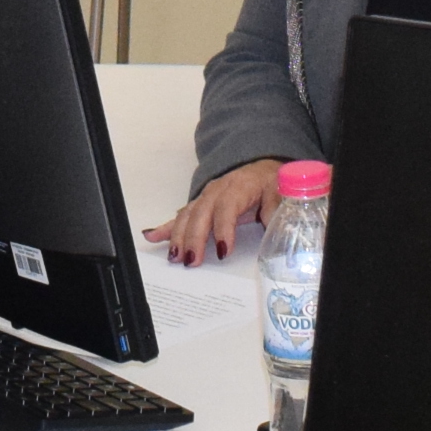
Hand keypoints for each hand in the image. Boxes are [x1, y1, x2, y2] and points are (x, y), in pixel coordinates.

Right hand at [146, 159, 281, 267]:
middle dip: (194, 239)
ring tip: (173, 257)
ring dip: (178, 236)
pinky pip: (180, 215)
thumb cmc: (269, 183)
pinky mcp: (199, 204)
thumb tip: (275, 226)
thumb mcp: (279, 193)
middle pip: (201, 214)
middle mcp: (217, 190)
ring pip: (187, 216)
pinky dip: (165, 227)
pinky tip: (151, 236)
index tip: (223, 252)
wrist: (261, 168)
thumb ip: (276, 210)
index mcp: (238, 187)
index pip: (227, 208)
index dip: (223, 230)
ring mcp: (205, 197)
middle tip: (190, 261)